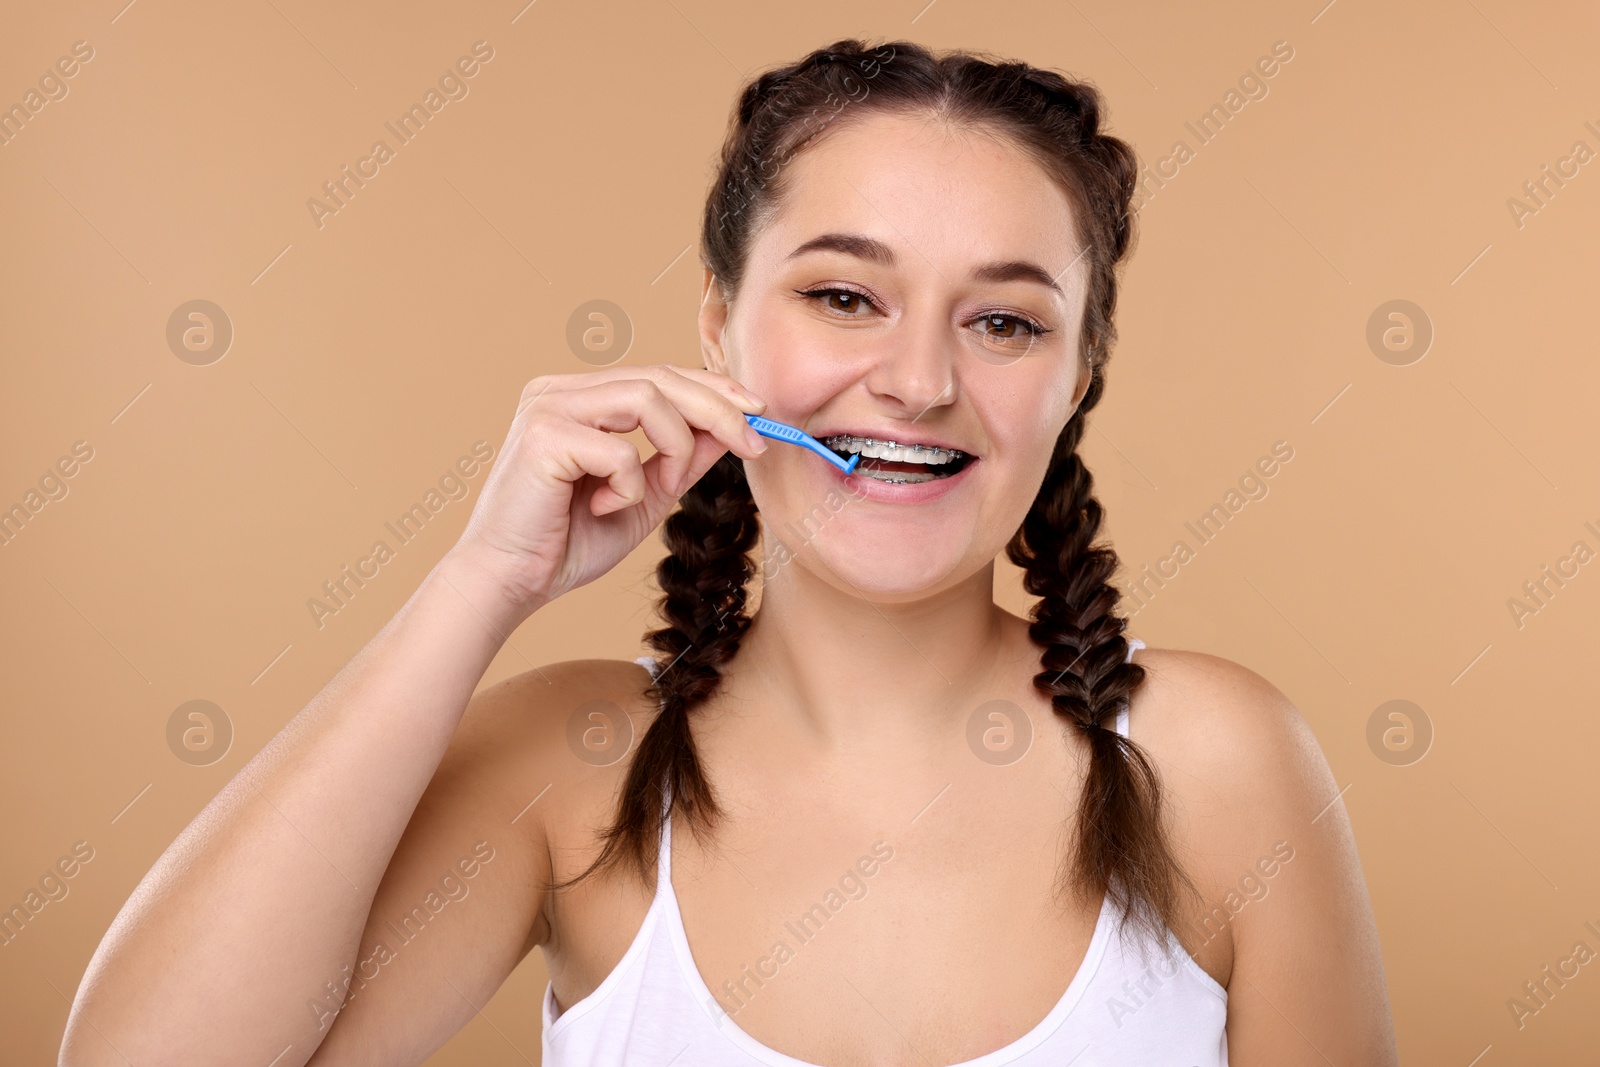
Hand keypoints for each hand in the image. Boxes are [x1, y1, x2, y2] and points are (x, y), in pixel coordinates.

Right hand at [445, 365, 767, 622]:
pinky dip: (628, 485)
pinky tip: (604, 508)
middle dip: (718, 407)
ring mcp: (547, 405)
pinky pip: (618, 449)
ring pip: (646, 397)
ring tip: (662, 485)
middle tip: (754, 442)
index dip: (714, 389)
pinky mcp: (542, 434)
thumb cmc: (566, 544)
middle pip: (660, 376)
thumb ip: (679, 461)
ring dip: (674, 445)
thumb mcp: (643, 497)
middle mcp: (560, 390)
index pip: (659, 374)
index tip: (758, 413)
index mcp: (580, 397)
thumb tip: (731, 431)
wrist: (510, 583)